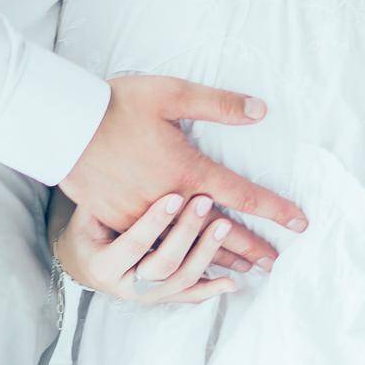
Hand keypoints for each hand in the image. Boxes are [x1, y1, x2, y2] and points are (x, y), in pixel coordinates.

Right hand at [54, 191, 238, 306]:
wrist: (83, 262)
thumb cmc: (88, 229)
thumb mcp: (88, 211)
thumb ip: (106, 195)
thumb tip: (119, 164)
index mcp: (104, 265)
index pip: (134, 245)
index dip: (154, 222)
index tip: (175, 197)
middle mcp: (125, 287)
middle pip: (163, 266)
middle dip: (186, 233)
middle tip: (204, 201)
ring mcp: (147, 296)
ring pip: (181, 280)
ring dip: (206, 253)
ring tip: (224, 226)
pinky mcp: (163, 297)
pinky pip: (189, 296)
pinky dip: (212, 289)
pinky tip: (232, 281)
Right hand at [58, 73, 304, 273]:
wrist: (64, 126)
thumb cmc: (119, 105)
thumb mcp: (172, 93)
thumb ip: (218, 104)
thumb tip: (260, 109)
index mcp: (187, 170)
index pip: (242, 195)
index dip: (274, 209)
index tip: (300, 222)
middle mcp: (169, 201)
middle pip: (220, 233)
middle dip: (252, 247)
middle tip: (277, 262)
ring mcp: (142, 217)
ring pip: (188, 248)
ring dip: (219, 260)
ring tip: (244, 271)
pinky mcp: (118, 222)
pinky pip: (155, 251)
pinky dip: (179, 262)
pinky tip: (191, 269)